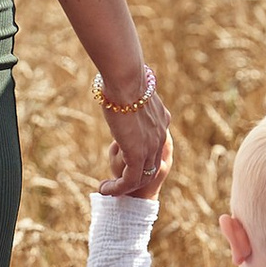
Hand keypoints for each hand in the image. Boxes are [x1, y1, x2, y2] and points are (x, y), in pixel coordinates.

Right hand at [100, 83, 173, 199]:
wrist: (126, 80)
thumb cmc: (122, 78)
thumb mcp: (128, 89)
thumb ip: (126, 95)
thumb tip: (115, 85)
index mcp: (161, 120)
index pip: (154, 145)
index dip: (141, 156)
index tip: (124, 160)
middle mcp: (161, 135)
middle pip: (151, 165)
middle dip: (134, 176)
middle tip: (116, 181)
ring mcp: (152, 146)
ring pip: (142, 176)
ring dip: (123, 186)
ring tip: (107, 188)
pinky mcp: (138, 154)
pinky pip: (130, 180)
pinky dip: (117, 188)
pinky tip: (105, 188)